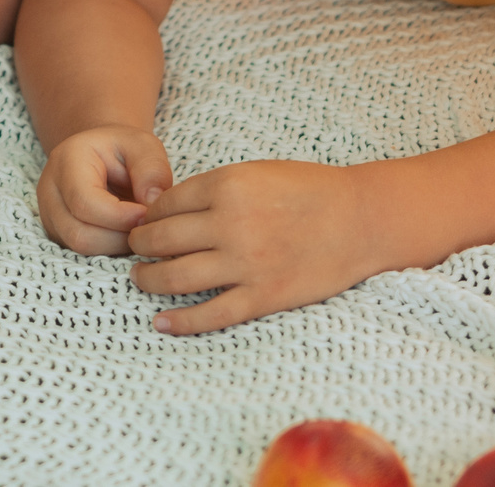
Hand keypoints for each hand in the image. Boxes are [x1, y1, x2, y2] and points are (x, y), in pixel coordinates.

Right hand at [36, 123, 171, 255]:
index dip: (120, 217)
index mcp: (66, 161)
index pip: (84, 202)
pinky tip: (126, 234)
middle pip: (78, 233)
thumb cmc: (124, 151)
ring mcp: (49, 215)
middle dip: (120, 237)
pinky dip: (109, 251)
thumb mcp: (144, 147)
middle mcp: (49, 190)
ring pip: (79, 248)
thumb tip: (152, 205)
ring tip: (138, 229)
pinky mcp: (58, 233)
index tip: (148, 215)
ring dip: (116, 247)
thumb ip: (151, 171)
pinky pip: (81, 254)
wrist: (104, 156)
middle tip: (147, 226)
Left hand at [126, 159, 379, 333]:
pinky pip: (211, 314)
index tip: (142, 223)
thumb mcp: (255, 172)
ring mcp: (246, 263)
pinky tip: (161, 322)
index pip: (165, 205)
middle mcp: (231, 224)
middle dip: (139, 246)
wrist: (361, 220)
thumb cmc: (309, 191)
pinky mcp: (263, 296)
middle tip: (133, 250)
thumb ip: (213, 188)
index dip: (147, 216)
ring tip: (140, 279)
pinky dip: (180, 321)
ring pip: (175, 276)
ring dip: (148, 280)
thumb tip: (166, 208)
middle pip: (161, 239)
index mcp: (227, 186)